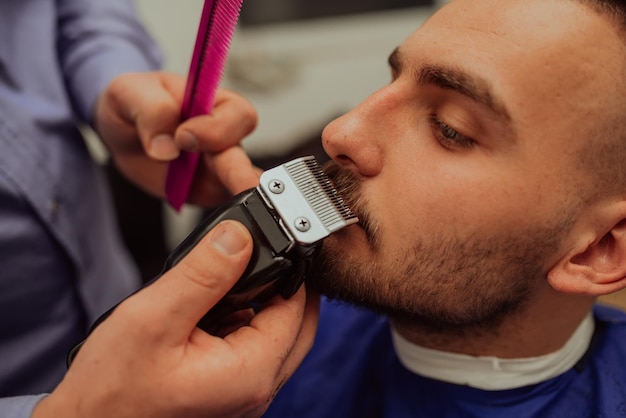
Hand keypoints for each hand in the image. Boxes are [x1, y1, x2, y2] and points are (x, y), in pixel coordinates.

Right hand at [33, 220, 318, 417]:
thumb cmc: (112, 389)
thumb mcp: (154, 318)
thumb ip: (202, 274)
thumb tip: (239, 236)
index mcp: (250, 372)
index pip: (296, 308)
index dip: (290, 269)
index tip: (272, 241)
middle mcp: (256, 390)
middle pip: (296, 326)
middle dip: (285, 287)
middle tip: (257, 258)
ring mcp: (245, 396)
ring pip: (277, 339)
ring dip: (266, 307)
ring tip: (233, 282)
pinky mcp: (229, 395)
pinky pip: (255, 353)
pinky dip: (247, 326)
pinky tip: (219, 311)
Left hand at [94, 71, 259, 206]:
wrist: (125, 135)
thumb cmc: (134, 104)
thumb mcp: (128, 92)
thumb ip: (150, 111)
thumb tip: (166, 148)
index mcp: (213, 104)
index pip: (237, 115)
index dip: (215, 128)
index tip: (182, 136)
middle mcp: (223, 137)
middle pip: (243, 156)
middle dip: (242, 175)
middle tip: (243, 186)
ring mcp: (218, 168)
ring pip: (237, 185)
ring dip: (232, 196)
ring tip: (232, 210)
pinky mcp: (207, 192)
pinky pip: (220, 205)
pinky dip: (220, 214)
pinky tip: (217, 218)